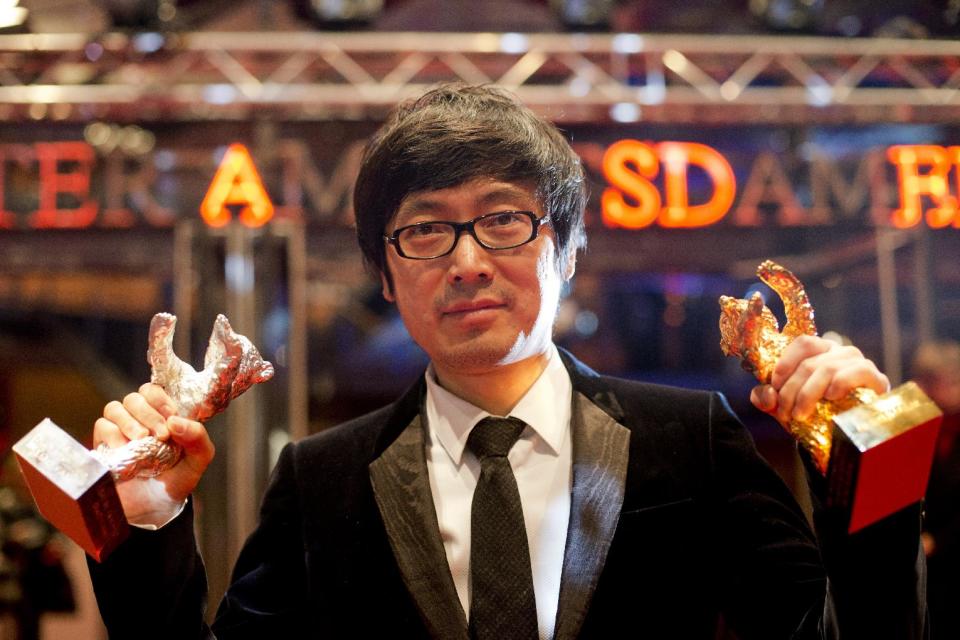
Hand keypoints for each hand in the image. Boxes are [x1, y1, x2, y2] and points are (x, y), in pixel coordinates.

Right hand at [94, 383, 214, 525]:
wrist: (156, 507)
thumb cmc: (178, 477)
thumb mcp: (199, 458)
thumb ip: (197, 436)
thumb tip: (175, 421)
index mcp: (163, 414)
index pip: (154, 391)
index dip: (161, 399)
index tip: (170, 417)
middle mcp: (140, 418)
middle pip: (134, 397)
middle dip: (148, 413)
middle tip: (161, 435)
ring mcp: (120, 430)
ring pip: (115, 408)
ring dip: (129, 422)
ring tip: (141, 440)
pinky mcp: (103, 444)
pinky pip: (102, 427)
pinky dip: (113, 436)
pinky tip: (125, 450)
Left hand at [750, 335, 889, 423]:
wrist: (845, 436)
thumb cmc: (814, 413)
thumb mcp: (784, 405)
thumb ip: (766, 398)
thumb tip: (766, 395)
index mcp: (820, 350)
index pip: (803, 343)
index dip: (785, 363)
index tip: (775, 386)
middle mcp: (840, 351)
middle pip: (810, 363)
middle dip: (791, 391)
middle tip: (785, 413)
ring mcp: (859, 363)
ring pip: (828, 368)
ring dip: (808, 394)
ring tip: (800, 414)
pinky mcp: (876, 378)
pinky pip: (858, 371)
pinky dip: (840, 383)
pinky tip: (831, 397)